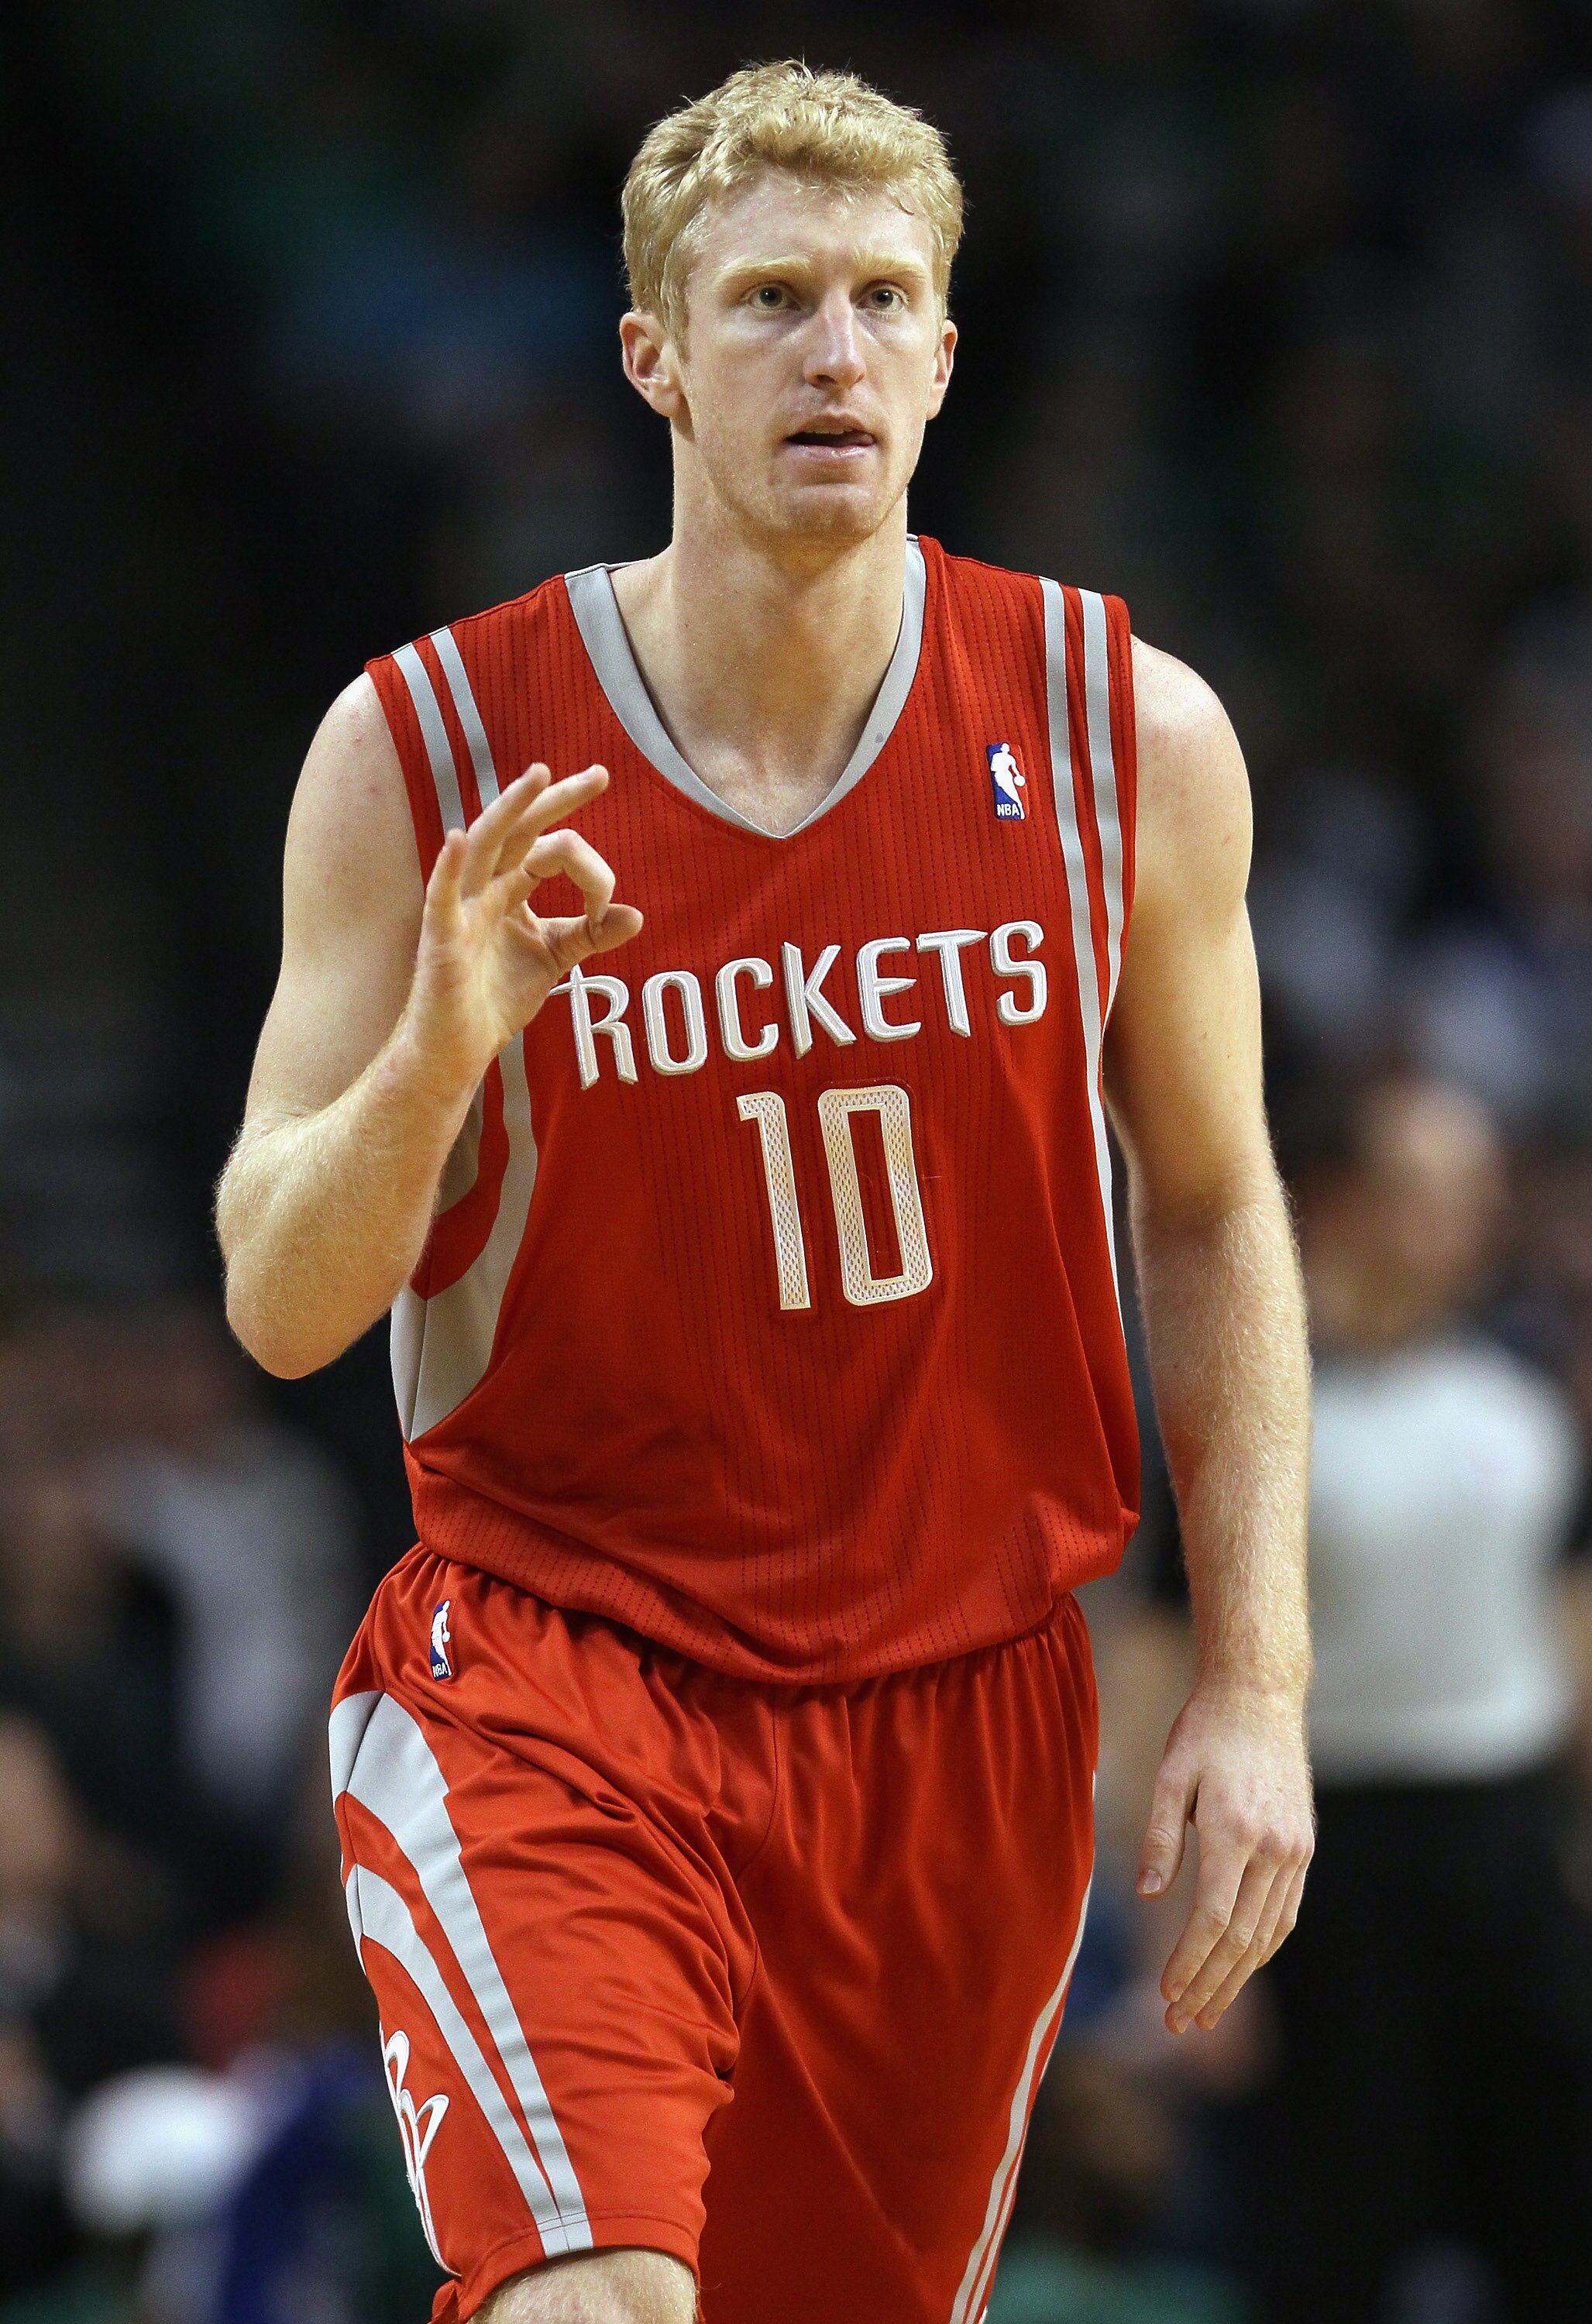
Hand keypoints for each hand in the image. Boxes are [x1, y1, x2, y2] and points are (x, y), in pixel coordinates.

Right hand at [404, 763, 642, 1091]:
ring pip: (485, 846)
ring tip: (538, 776)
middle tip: (599, 775)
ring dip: (510, 809)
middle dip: (558, 800)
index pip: (553, 851)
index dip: (592, 872)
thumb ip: (589, 934)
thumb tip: (636, 914)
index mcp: (510, 889)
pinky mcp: (441, 941)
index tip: (608, 905)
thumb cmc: (495, 1000)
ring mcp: (461, 911)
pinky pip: (442, 899)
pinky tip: (458, 840)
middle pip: (521, 830)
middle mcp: (485, 889)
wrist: (460, 1050)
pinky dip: (448, 868)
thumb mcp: (553, 959)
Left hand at [1137, 1678, 1312, 2033]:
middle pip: (1242, 1939)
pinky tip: (1240, 1967)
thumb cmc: (1206, 1731)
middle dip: (1210, 1987)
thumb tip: (1148, 1897)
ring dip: (1237, 1978)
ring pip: (1267, 1934)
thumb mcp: (1171, 1775)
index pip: (1212, 1920)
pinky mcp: (1303, 1848)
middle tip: (1180, 2024)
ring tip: (1206, 2010)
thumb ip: (1159, 1837)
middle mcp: (1273, 1849)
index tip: (1165, 1995)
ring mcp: (1295, 1851)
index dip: (1189, 1963)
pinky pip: (1285, 1912)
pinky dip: (1262, 1947)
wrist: (1260, 1696)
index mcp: (1235, 1832)